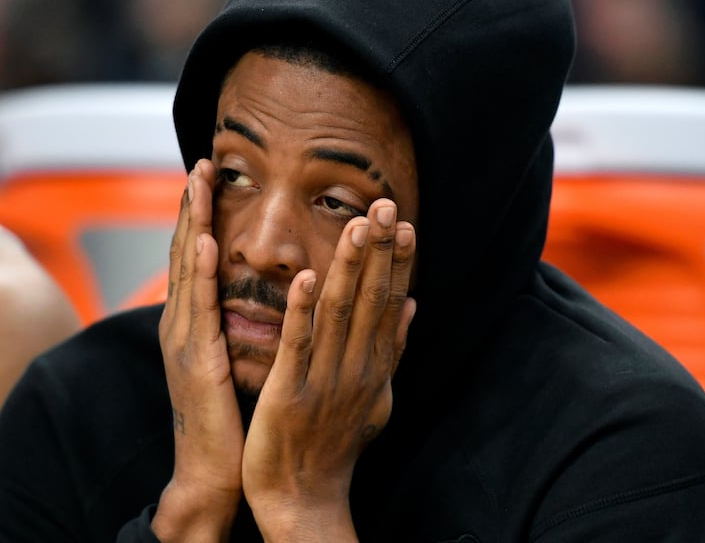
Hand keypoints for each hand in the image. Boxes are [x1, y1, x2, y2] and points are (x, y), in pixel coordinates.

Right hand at [153, 159, 242, 539]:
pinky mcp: (196, 361)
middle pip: (182, 252)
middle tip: (201, 163)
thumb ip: (229, 328)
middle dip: (190, 207)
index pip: (193, 259)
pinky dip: (197, 272)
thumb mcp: (226, 362)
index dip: (198, 217)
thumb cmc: (226, 420)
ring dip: (190, 223)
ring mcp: (184, 341)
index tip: (209, 179)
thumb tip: (244, 300)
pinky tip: (201, 241)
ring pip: (185, 270)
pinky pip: (198, 308)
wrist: (212, 472)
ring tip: (197, 182)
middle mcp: (181, 325)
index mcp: (191, 325)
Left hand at [242, 198, 416, 539]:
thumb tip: (414, 305)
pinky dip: (304, 311)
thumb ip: (391, 348)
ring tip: (358, 225)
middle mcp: (357, 369)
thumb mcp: (375, 396)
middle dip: (380, 251)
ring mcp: (325, 380)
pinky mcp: (290, 392)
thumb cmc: (334, 444)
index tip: (404, 223)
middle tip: (386, 205)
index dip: (398, 262)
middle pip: (371, 300)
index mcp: (374, 367)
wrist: (305, 500)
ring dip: (349, 267)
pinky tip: (308, 278)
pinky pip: (298, 346)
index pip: (391, 303)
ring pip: (339, 313)